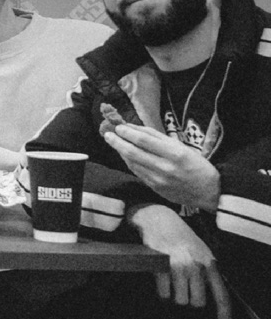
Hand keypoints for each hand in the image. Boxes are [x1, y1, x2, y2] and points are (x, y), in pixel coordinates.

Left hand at [107, 125, 222, 209]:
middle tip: (108, 133)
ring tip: (114, 141)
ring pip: (132, 163)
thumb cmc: (197, 166)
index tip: (118, 126)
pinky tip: (125, 155)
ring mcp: (159, 180)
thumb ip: (156, 137)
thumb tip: (134, 127)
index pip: (144, 140)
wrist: (209, 192)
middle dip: (117, 141)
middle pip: (133, 152)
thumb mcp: (181, 147)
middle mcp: (165, 168)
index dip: (128, 132)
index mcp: (175, 154)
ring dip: (120, 151)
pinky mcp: (155, 188)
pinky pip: (137, 172)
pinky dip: (129, 162)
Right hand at [128, 204, 230, 318]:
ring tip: (170, 285)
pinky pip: (164, 293)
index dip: (224, 315)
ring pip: (180, 300)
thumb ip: (207, 270)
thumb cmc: (179, 236)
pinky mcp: (162, 266)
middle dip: (189, 301)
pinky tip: (161, 282)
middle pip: (197, 302)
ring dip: (174, 297)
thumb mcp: (200, 251)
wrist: (158, 218)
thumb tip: (210, 294)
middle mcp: (197, 265)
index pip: (221, 296)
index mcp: (209, 263)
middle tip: (183, 292)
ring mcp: (179, 265)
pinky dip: (162, 293)